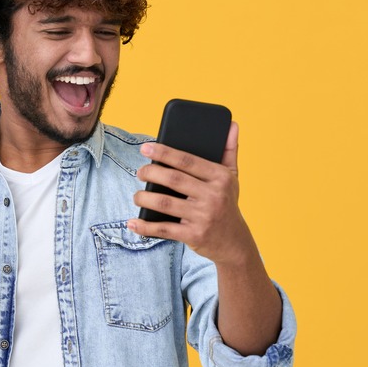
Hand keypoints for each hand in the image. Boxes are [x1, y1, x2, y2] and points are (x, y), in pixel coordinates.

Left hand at [129, 123, 257, 264]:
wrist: (235, 242)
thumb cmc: (227, 204)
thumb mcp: (232, 177)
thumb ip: (229, 150)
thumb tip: (231, 124)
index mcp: (220, 177)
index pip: (187, 161)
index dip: (164, 153)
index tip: (145, 148)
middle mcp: (213, 196)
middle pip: (173, 179)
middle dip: (150, 173)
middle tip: (140, 172)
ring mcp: (203, 216)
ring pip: (165, 203)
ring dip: (144, 198)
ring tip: (137, 196)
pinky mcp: (194, 235)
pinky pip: (164, 229)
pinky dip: (146, 227)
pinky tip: (133, 223)